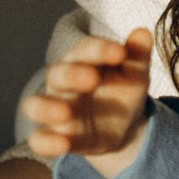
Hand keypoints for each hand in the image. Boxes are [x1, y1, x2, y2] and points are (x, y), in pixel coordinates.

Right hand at [21, 27, 152, 173]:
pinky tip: (63, 146)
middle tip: (93, 79)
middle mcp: (63, 82)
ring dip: (47, 108)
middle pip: (57, 73)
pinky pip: (39, 139)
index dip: (100, 49)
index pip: (85, 49)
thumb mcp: (135, 75)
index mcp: (83, 60)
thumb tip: (143, 32)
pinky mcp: (55, 135)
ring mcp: (55, 109)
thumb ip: (137, 56)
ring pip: (35, 105)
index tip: (121, 53)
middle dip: (72, 75)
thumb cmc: (123, 90)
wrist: (122, 125)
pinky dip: (46, 143)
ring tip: (65, 112)